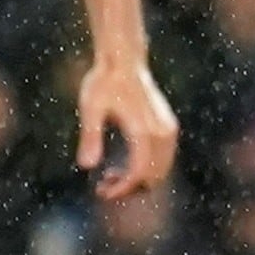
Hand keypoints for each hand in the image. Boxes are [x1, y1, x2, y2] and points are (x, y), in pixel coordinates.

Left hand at [76, 53, 178, 197]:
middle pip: (153, 176)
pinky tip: (120, 167)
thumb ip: (90, 137)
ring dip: (137, 180)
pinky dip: (145, 169)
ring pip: (160, 170)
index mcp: (143, 131)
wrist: (123, 61)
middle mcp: (162, 133)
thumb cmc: (103, 82)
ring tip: (108, 177)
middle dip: (129, 188)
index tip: (101, 194)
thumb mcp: (90, 109)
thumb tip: (86, 167)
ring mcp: (168, 130)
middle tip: (102, 187)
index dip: (121, 189)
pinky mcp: (168, 127)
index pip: (138, 173)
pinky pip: (162, 159)